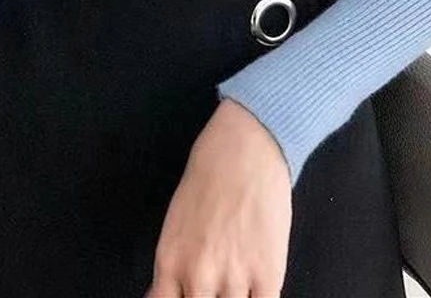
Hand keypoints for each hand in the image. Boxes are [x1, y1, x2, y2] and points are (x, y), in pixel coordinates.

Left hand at [146, 97, 292, 297]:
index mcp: (170, 260)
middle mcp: (197, 274)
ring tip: (238, 279)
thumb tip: (163, 294)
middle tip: (218, 286)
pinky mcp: (267, 274)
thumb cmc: (210, 173)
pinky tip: (258, 288)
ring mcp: (234, 277)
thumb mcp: (177, 220)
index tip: (188, 297)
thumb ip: (174, 265)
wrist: (246, 147)